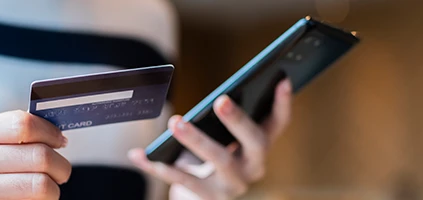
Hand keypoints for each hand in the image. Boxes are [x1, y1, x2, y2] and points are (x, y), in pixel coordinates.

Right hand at [0, 110, 70, 199]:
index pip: (23, 124)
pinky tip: (31, 199)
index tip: (59, 141)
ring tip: (48, 189)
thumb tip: (57, 136)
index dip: (50, 133)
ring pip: (41, 183)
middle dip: (60, 165)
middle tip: (60, 172)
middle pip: (39, 155)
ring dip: (53, 189)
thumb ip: (18, 136)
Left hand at [128, 79, 292, 199]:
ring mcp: (232, 185)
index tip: (282, 79)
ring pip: (218, 160)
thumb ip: (222, 117)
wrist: (200, 197)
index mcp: (260, 146)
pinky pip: (183, 179)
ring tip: (175, 122)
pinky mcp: (209, 198)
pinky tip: (139, 154)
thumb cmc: (212, 154)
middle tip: (221, 100)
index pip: (279, 123)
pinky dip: (158, 166)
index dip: (283, 103)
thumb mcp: (221, 136)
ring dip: (196, 139)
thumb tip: (212, 96)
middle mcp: (253, 166)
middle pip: (254, 142)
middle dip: (239, 120)